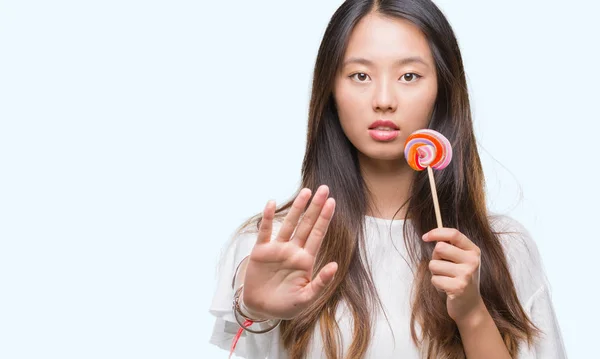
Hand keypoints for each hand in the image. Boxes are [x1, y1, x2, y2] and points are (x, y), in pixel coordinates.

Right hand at [242, 185, 336, 319]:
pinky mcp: (261, 251)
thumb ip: (320, 282)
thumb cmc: (286, 305)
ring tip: (306, 192)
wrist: (261, 309)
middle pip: (306, 224)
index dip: (325, 218)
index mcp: (305, 260)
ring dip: (297, 208)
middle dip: (315, 207)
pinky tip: (271, 203)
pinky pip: (265, 231)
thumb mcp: (306, 298)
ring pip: (289, 224)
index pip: (318, 234)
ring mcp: (277, 249)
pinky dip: (268, 218)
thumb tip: (335, 265)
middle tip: (324, 189)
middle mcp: (293, 250)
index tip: (333, 202)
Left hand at [422, 228, 484, 325]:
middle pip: (439, 248)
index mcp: (473, 251)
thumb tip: (430, 236)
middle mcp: (472, 261)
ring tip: (446, 279)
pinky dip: (437, 284)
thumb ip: (451, 247)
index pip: (454, 234)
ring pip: (434, 264)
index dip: (436, 233)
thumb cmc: (461, 279)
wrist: (470, 305)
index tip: (425, 237)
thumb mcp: (462, 260)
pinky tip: (447, 288)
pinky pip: (434, 279)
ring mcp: (466, 274)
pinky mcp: (458, 287)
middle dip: (435, 257)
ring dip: (435, 273)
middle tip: (443, 267)